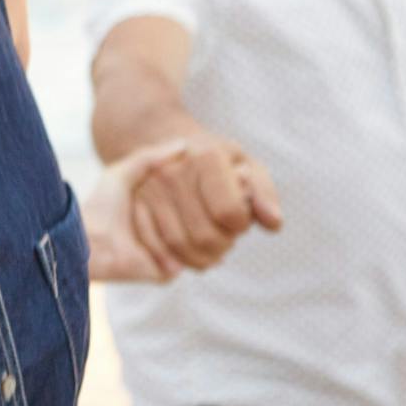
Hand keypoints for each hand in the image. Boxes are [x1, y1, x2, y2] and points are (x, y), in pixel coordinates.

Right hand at [124, 132, 282, 277]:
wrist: (168, 145)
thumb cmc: (216, 162)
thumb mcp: (247, 167)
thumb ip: (263, 194)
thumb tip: (272, 222)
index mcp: (205, 157)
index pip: (229, 211)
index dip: (240, 225)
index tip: (240, 220)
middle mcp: (172, 171)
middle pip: (204, 234)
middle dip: (222, 246)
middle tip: (226, 240)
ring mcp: (149, 189)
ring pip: (178, 245)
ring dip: (200, 258)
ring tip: (210, 250)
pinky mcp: (133, 206)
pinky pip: (154, 247)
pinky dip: (173, 260)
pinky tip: (186, 255)